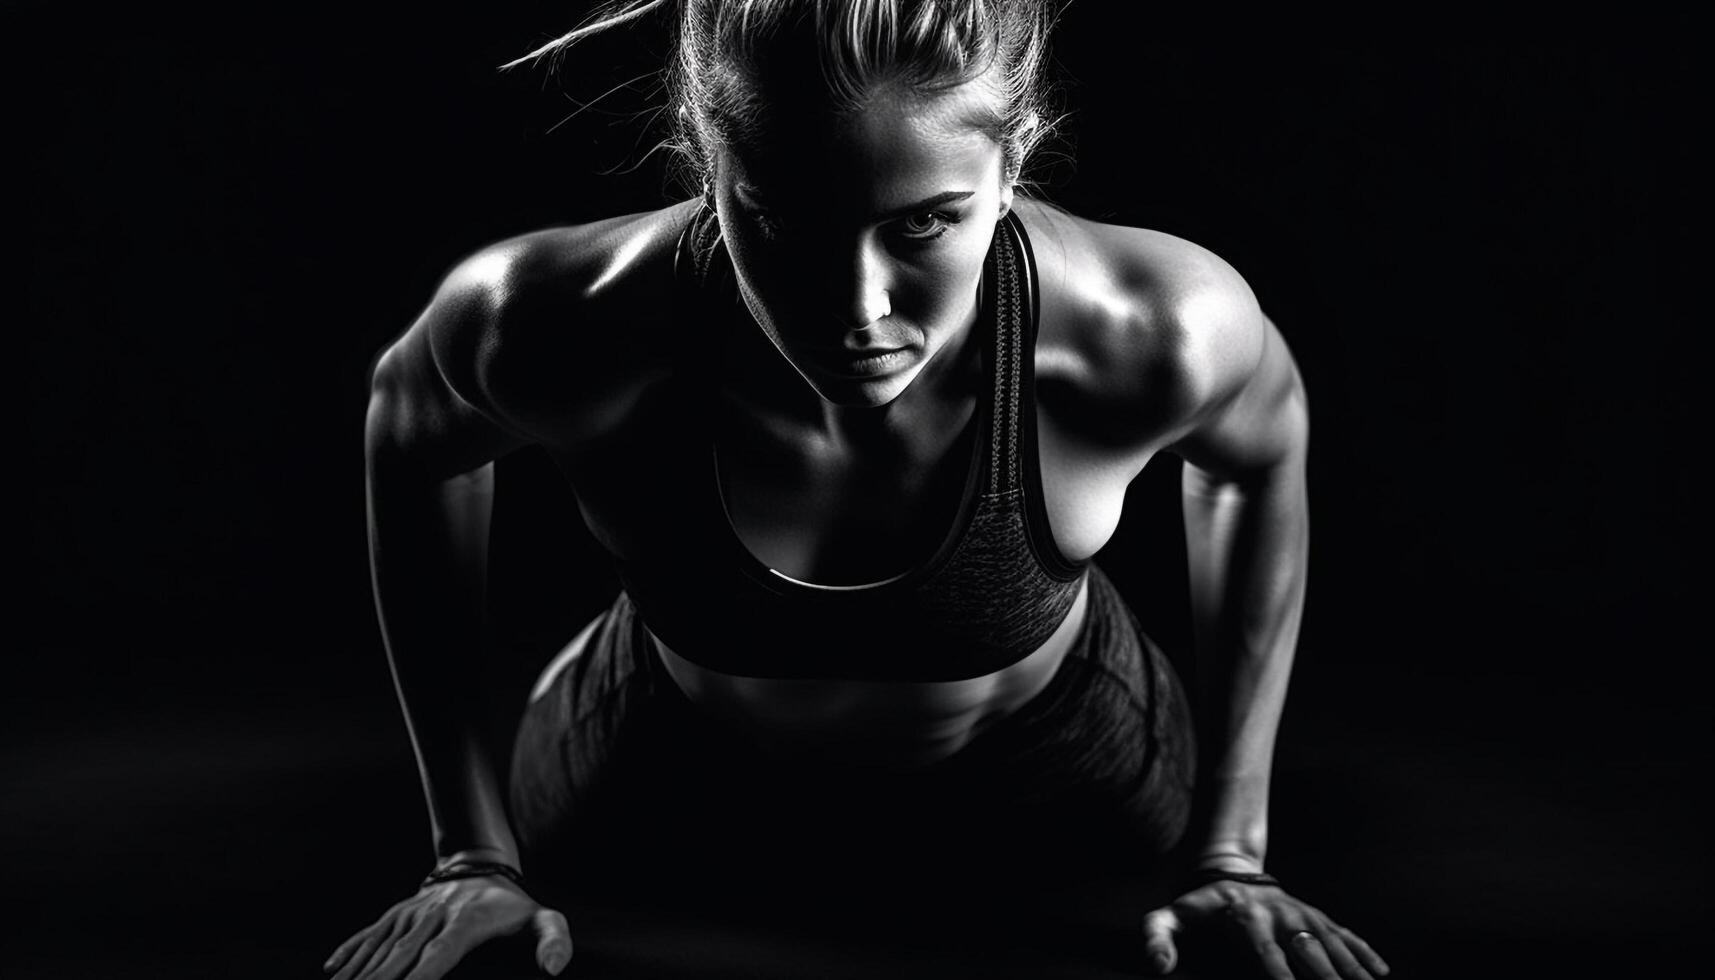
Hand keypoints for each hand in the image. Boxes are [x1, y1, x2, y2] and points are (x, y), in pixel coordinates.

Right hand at [323, 875, 572, 978]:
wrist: (482, 867)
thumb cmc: (514, 908)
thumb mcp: (543, 919)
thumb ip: (554, 940)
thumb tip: (556, 969)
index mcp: (466, 923)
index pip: (440, 954)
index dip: (421, 976)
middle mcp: (433, 916)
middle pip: (401, 956)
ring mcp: (411, 914)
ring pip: (380, 946)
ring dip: (359, 972)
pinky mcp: (397, 914)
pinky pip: (369, 933)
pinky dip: (349, 951)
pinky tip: (332, 971)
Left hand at [1141, 880, 1388, 978]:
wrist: (1225, 870)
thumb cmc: (1196, 906)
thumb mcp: (1169, 917)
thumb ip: (1157, 938)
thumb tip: (1159, 967)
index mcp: (1247, 920)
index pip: (1266, 953)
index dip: (1280, 974)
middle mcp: (1281, 916)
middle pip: (1308, 951)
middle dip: (1327, 976)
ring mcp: (1302, 915)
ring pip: (1332, 943)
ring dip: (1352, 966)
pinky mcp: (1316, 916)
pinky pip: (1344, 934)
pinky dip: (1363, 952)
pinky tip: (1381, 971)